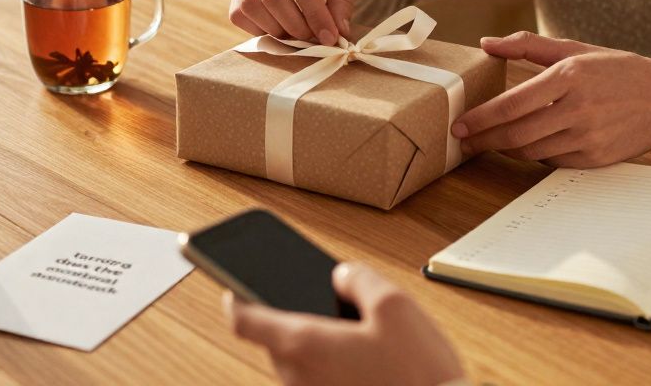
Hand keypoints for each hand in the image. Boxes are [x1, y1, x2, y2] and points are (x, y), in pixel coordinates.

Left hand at [226, 263, 463, 385]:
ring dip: (316, 342)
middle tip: (322, 298)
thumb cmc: (417, 374)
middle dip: (295, 315)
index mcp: (303, 344)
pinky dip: (330, 364)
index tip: (232, 284)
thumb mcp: (395, 306)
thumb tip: (341, 276)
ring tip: (355, 326)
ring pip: (300, 362)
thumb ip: (360, 279)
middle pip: (277, 338)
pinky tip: (366, 357)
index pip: (244, 320)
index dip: (235, 296)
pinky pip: (318, 380)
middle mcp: (297, 377)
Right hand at [229, 0, 358, 45]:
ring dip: (276, 29)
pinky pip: (238, 14)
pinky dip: (259, 29)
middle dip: (295, 25)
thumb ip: (342, 2)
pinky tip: (280, 28)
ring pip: (250, 5)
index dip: (315, 14)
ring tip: (297, 34)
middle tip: (313, 38)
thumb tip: (337, 34)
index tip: (330, 37)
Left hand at [452, 32, 650, 167]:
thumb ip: (527, 45)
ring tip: (489, 142)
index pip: (512, 104)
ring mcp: (587, 137)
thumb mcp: (575, 50)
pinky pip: (552, 161)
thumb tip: (487, 43)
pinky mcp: (595, 158)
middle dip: (483, 139)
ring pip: (531, 151)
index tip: (460, 124)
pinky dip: (534, 154)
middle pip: (516, 133)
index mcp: (569, 77)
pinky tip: (527, 145)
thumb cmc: (618, 70)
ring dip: (505, 148)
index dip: (481, 118)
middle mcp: (577, 109)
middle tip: (463, 141)